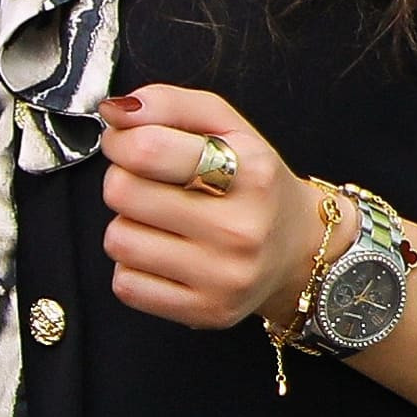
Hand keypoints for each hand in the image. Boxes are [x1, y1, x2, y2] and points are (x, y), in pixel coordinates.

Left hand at [92, 83, 314, 334]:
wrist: (302, 251)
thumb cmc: (255, 184)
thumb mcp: (229, 128)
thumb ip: (171, 105)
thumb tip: (115, 111)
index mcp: (250, 173)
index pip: (148, 149)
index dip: (123, 141)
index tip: (128, 142)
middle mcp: (240, 229)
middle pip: (122, 192)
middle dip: (125, 180)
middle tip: (151, 184)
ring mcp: (223, 277)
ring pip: (118, 239)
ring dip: (129, 224)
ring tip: (164, 221)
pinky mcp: (204, 312)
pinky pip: (125, 283)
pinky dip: (135, 266)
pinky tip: (167, 254)